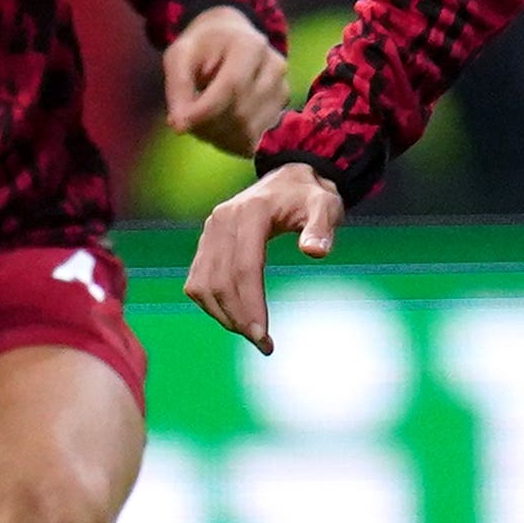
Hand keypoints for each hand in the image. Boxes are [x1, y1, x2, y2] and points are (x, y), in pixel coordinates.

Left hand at [163, 8, 291, 156]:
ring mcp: (282, 92)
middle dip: (206, 125)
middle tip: (184, 118)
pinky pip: (251, 142)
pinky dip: (227, 142)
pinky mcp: (280, 114)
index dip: (205, 111)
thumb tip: (180, 125)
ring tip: (200, 119)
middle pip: (240, 114)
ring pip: (246, 133)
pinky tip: (216, 126)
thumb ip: (178, 86)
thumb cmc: (202, 47)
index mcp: (251, 45)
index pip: (232, 86)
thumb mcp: (180, 55)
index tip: (178, 125)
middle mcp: (274, 68)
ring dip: (215, 135)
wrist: (231, 40)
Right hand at [182, 164, 342, 352]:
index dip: (250, 304)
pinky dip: (211, 304)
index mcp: (250, 212)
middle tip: (263, 344)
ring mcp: (210, 231)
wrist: (289, 178)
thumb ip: (321, 228)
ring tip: (250, 334)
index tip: (263, 336)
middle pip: (220, 281)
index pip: (244, 267)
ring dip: (222, 315)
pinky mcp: (206, 242)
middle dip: (238, 318)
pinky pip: (198, 280)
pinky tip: (233, 318)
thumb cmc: (310, 197)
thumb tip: (314, 252)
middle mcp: (222, 220)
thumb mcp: (325, 205)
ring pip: (202, 284)